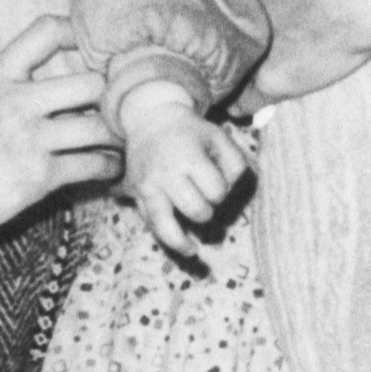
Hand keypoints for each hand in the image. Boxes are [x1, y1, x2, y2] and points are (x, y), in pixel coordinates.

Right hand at [0, 20, 118, 288]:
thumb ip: (14, 84)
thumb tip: (68, 77)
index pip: (46, 30)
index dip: (80, 33)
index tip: (98, 48)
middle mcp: (14, 100)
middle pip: (90, 81)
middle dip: (114, 97)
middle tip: (124, 107)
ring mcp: (27, 138)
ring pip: (99, 127)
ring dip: (118, 136)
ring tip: (122, 140)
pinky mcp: (38, 176)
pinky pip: (93, 165)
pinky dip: (109, 167)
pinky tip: (110, 168)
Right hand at [123, 94, 254, 258]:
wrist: (151, 120)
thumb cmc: (192, 133)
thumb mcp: (219, 138)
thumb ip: (236, 164)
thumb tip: (234, 193)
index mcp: (188, 158)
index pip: (216, 191)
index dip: (221, 190)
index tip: (215, 180)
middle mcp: (165, 175)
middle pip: (196, 211)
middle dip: (207, 210)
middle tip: (204, 198)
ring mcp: (147, 187)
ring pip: (165, 227)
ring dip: (181, 242)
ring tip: (193, 251)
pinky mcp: (135, 195)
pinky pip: (150, 224)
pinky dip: (165, 238)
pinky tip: (181, 245)